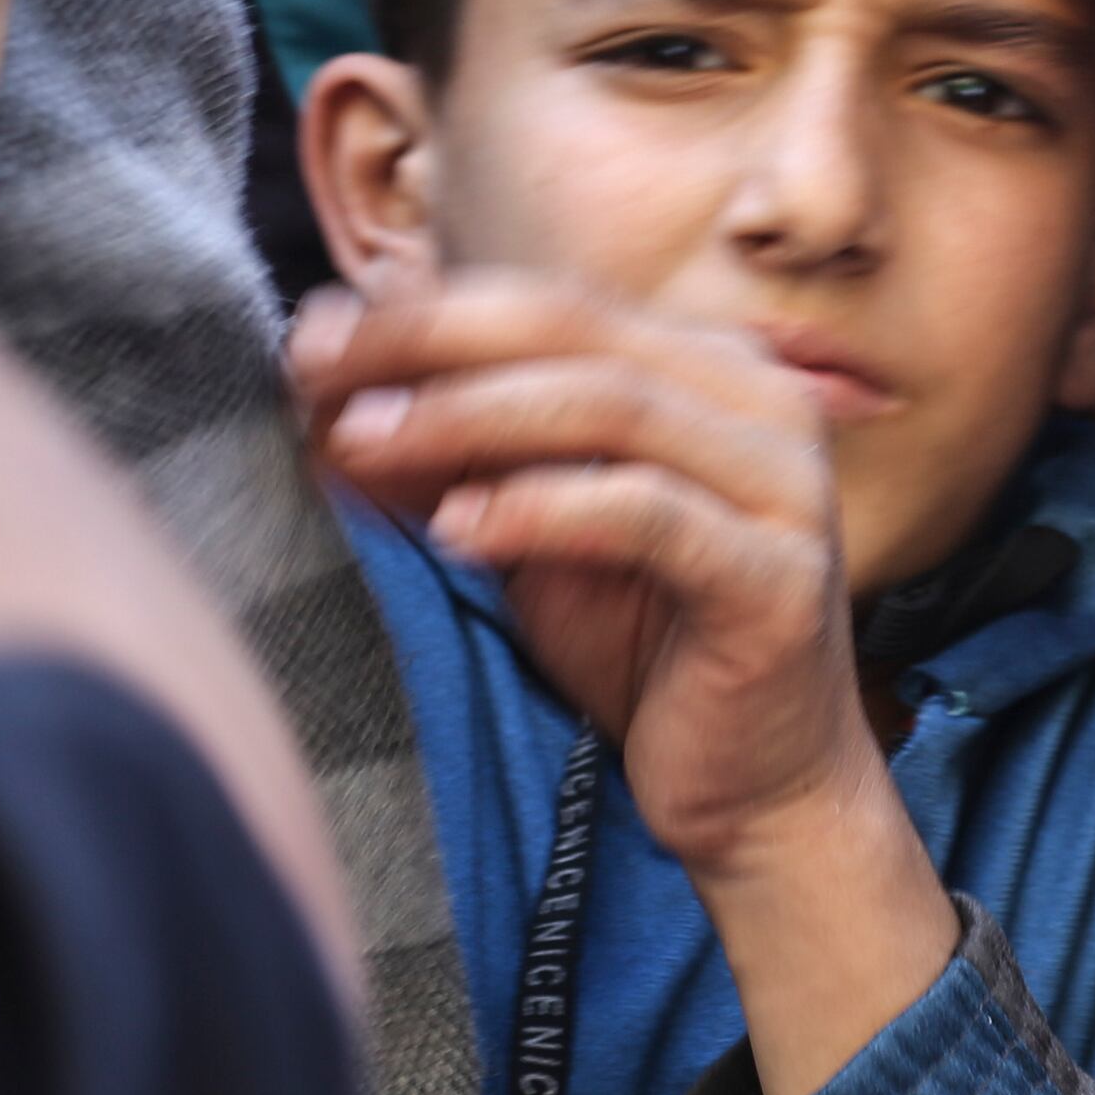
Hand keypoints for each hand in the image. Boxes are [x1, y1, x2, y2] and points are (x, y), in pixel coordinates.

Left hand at [297, 273, 949, 1094]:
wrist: (757, 788)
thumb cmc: (646, 651)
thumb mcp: (532, 534)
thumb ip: (460, 455)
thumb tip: (332, 387)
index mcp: (709, 371)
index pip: (550, 306)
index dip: (424, 311)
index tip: (312, 339)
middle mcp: (762, 404)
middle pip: (575, 331)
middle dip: (429, 342)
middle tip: (318, 372)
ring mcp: (782, 487)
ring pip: (610, 407)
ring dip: (468, 415)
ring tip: (362, 442)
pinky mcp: (778, 577)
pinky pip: (647, 516)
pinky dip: (540, 510)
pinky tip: (455, 528)